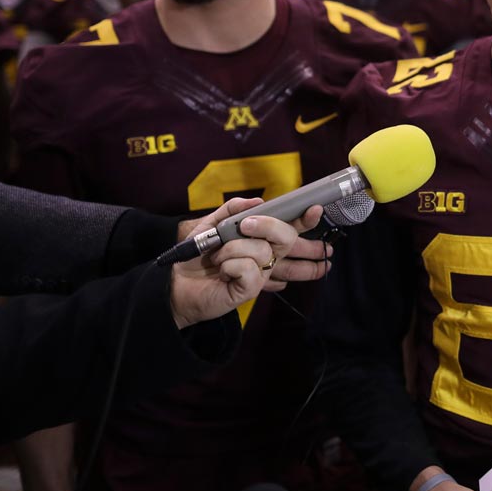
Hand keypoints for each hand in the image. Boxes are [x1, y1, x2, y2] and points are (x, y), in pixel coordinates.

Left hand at [169, 199, 324, 327]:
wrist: (176, 281)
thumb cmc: (197, 255)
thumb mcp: (211, 225)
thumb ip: (233, 210)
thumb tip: (257, 201)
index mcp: (261, 239)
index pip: (289, 228)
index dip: (305, 219)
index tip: (315, 209)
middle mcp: (266, 256)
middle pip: (287, 238)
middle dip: (269, 226)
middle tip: (246, 226)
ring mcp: (260, 273)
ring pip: (262, 250)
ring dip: (231, 249)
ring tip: (217, 257)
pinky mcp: (250, 289)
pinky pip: (248, 269)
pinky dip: (229, 265)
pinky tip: (222, 272)